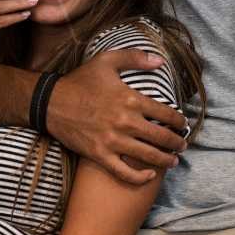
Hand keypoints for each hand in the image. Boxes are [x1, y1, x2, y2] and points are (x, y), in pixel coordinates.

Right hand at [48, 49, 189, 185]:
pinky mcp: (100, 155)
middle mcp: (125, 122)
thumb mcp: (106, 61)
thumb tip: (159, 61)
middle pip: (161, 137)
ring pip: (148, 156)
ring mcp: (113, 141)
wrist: (51, 103)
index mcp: (130, 99)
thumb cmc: (80, 81)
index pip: (165, 113)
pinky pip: (124, 172)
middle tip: (182, 145)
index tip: (183, 124)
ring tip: (173, 161)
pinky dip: (140, 177)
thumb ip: (134, 57)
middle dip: (177, 143)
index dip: (179, 121)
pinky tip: (150, 175)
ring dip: (166, 160)